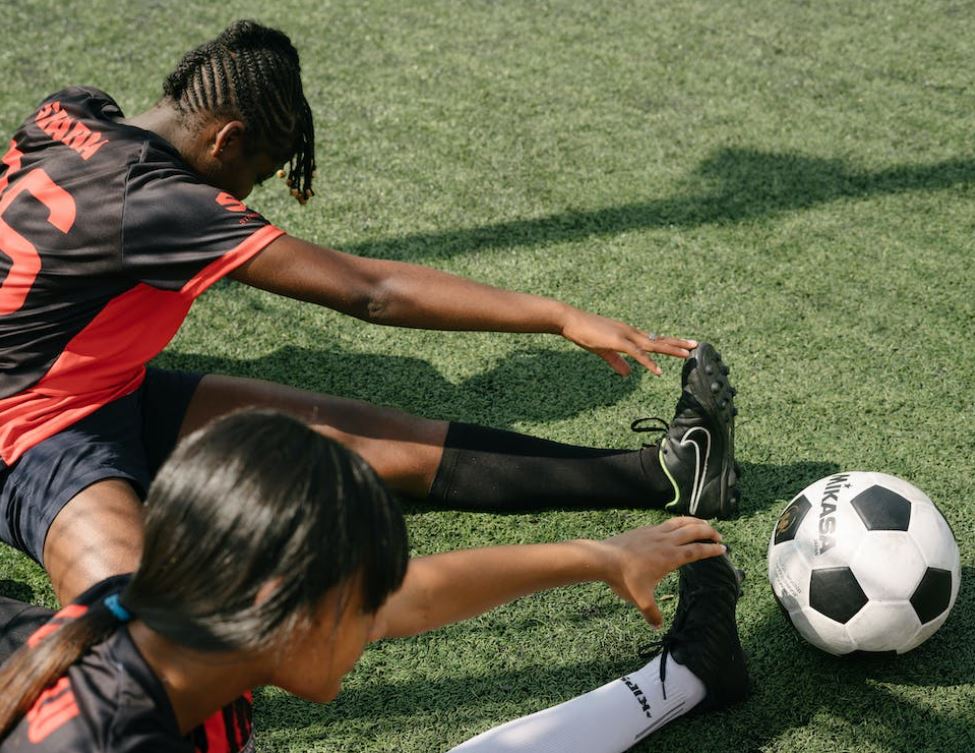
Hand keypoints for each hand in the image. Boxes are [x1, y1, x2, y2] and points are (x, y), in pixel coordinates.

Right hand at [559, 308, 696, 375]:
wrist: (570, 320)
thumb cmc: (584, 332)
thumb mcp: (603, 350)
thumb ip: (617, 362)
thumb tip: (628, 374)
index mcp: (628, 334)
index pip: (653, 339)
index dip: (668, 343)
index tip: (682, 346)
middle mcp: (631, 332)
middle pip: (658, 340)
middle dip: (677, 343)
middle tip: (696, 345)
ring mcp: (625, 336)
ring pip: (653, 345)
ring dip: (671, 349)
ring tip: (687, 354)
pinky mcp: (618, 342)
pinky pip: (637, 354)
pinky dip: (649, 363)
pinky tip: (658, 371)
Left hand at [592, 518, 725, 627]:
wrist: (603, 558)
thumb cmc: (624, 578)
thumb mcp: (640, 599)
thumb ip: (652, 613)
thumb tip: (657, 626)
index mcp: (670, 557)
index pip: (697, 551)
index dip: (711, 550)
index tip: (723, 549)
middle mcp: (666, 542)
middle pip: (694, 531)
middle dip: (709, 532)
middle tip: (719, 537)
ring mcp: (655, 533)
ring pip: (681, 522)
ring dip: (695, 522)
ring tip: (704, 524)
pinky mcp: (645, 529)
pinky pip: (668, 522)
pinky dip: (679, 522)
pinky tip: (678, 526)